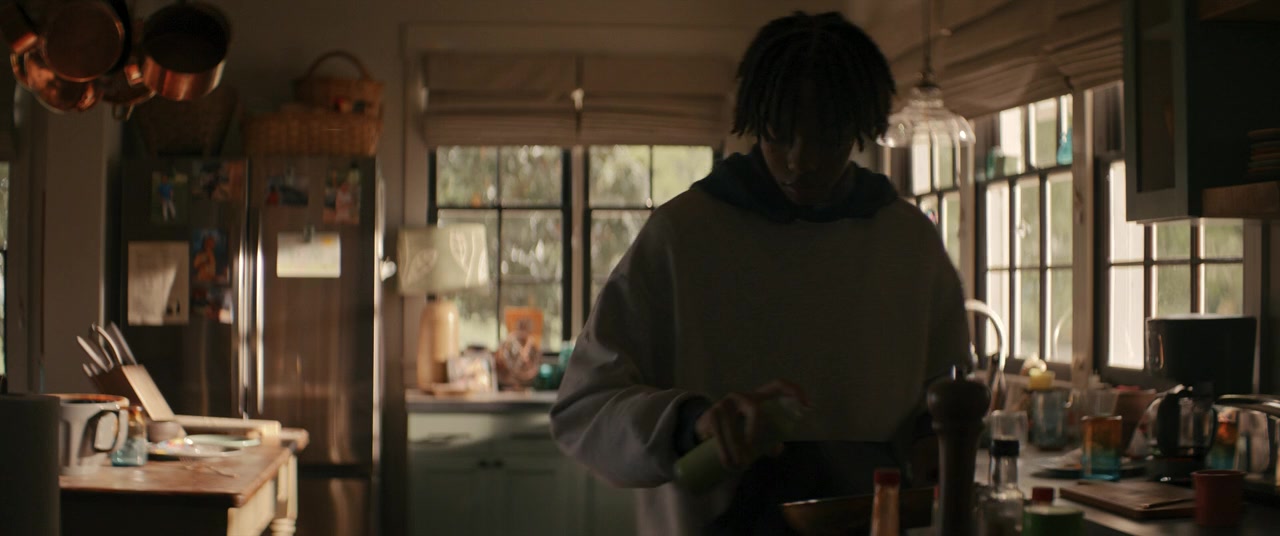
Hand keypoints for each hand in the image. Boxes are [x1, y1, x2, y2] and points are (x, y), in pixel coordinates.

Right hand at [695, 380, 809, 468]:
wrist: (707, 426)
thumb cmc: (739, 428)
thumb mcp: (755, 431)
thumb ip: (768, 439)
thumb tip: (777, 450)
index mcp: (759, 397)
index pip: (778, 386)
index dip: (793, 391)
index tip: (806, 406)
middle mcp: (743, 396)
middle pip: (755, 408)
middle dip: (755, 431)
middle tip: (753, 455)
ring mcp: (726, 402)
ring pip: (734, 425)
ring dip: (736, 447)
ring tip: (739, 466)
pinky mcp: (712, 412)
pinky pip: (719, 431)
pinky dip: (724, 448)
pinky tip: (726, 461)